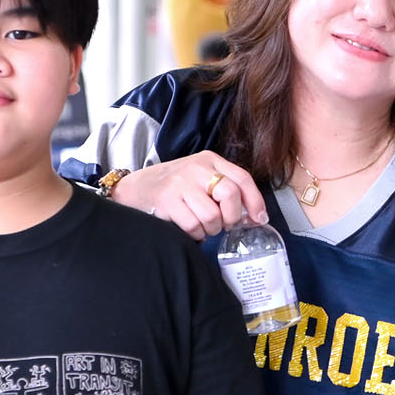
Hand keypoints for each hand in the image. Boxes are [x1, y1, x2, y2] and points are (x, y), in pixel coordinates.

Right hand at [113, 152, 269, 241]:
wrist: (134, 189)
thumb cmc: (173, 188)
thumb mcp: (199, 178)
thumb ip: (225, 190)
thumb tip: (254, 216)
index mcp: (209, 160)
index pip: (242, 178)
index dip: (255, 201)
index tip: (260, 219)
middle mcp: (196, 168)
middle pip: (230, 194)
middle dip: (231, 217)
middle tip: (223, 224)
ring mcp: (180, 183)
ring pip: (212, 216)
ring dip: (211, 229)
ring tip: (201, 225)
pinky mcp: (167, 200)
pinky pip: (193, 226)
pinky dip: (195, 234)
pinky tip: (187, 228)